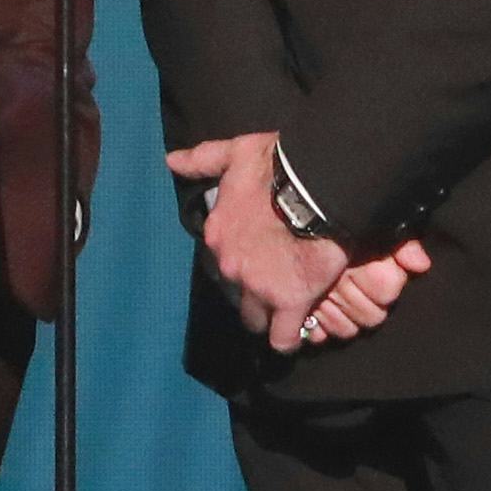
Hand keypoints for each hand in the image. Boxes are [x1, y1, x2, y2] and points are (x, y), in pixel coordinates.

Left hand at [166, 131, 428, 355]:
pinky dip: (290, 337)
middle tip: (278, 284)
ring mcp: (259, 287)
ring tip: (291, 309)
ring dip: (270, 316)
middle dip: (254, 294)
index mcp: (219, 233)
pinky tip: (300, 330)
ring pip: (256, 319)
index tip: (262, 258)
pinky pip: (283, 338)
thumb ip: (202, 159)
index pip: (223, 261)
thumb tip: (171, 161)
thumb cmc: (280, 164)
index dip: (244, 263)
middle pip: (237, 295)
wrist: (318, 183)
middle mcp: (231, 265)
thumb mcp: (235, 152)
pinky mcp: (290, 302)